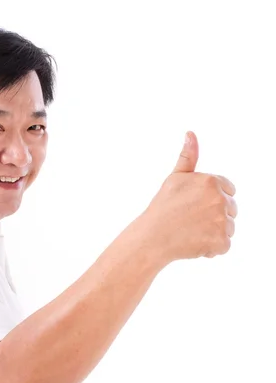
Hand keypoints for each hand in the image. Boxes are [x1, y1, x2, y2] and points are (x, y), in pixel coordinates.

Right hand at [143, 131, 236, 261]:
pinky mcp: (220, 241)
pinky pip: (224, 246)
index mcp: (211, 181)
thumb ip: (188, 156)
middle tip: (191, 220)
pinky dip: (211, 248)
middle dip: (215, 216)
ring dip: (213, 232)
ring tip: (191, 232)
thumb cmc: (162, 207)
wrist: (152, 237)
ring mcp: (221, 221)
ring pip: (228, 228)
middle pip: (231, 210)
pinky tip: (194, 243)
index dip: (212, 199)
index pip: (228, 190)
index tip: (195, 206)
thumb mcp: (175, 178)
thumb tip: (190, 133)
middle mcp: (220, 199)